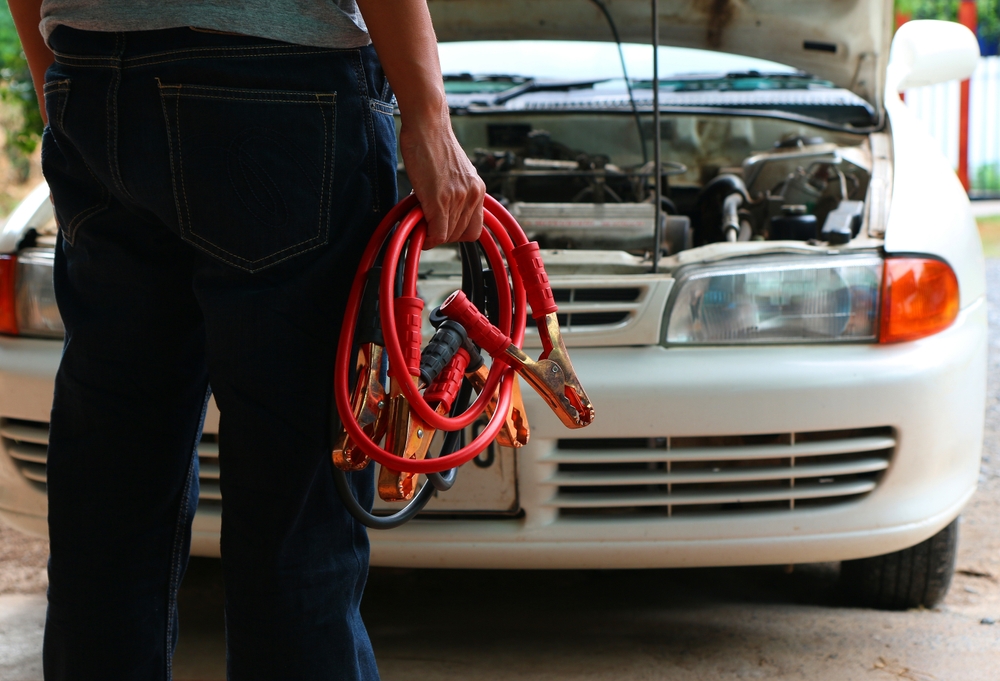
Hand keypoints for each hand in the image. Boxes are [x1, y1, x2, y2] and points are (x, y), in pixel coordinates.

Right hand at [398, 112, 484, 249]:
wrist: (428, 125)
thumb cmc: (434, 144)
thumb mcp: (453, 173)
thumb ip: (453, 193)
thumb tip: (441, 212)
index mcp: (477, 189)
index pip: (474, 229)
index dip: (455, 234)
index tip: (441, 231)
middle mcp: (472, 195)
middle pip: (460, 235)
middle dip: (442, 235)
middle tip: (427, 226)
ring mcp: (457, 198)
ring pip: (448, 236)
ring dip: (432, 234)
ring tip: (420, 221)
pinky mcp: (440, 199)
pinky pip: (437, 232)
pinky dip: (427, 238)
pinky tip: (419, 233)